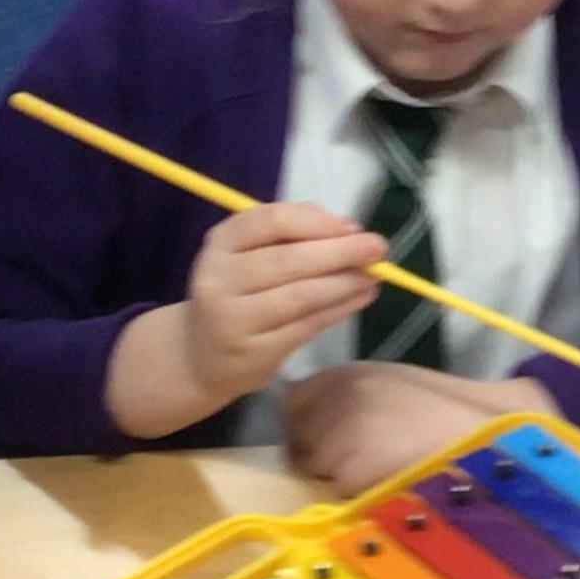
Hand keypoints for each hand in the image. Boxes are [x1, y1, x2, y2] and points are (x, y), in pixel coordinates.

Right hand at [181, 203, 387, 405]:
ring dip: (345, 283)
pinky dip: (339, 309)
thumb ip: (285, 233)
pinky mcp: (254, 354)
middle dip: (340, 251)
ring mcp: (234, 320)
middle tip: (378, 248)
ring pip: (300, 296)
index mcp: (219, 244)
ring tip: (374, 275)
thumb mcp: (245, 255)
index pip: (269, 222)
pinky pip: (306, 326)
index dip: (316, 222)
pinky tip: (360, 297)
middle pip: (287, 260)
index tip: (352, 226)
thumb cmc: (236, 293)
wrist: (201, 356)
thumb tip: (338, 223)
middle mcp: (220, 281)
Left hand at [283, 361, 538, 495]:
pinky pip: (336, 495)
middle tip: (363, 466)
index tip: (330, 442)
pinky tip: (391, 490)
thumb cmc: (455, 414)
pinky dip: (357, 499)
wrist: (493, 434)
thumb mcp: (398, 387)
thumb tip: (320, 427)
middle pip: (298, 439)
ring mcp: (340, 432)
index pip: (293, 402)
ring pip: (315, 471)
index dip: (308, 427)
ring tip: (384, 478)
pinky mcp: (350, 470)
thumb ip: (355, 399)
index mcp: (349, 373)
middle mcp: (336, 397)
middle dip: (319, 456)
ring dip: (338, 480)